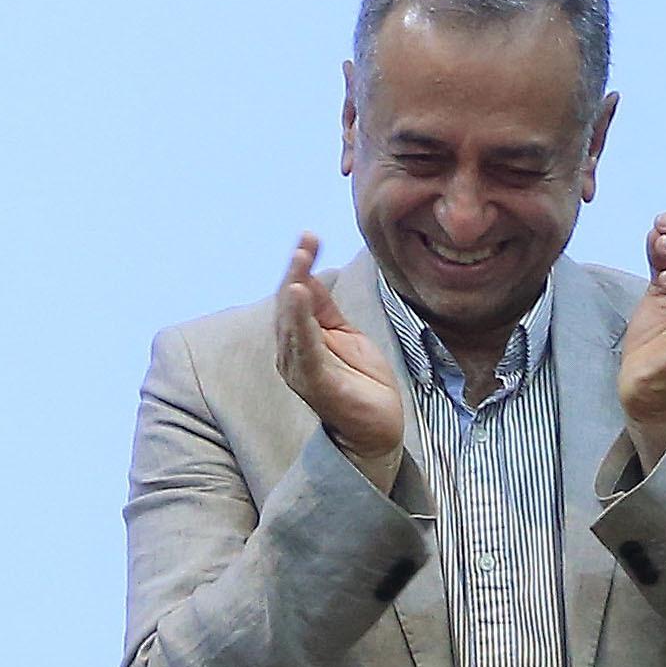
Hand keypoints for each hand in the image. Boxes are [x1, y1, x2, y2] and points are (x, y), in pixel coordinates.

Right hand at [275, 233, 403, 462]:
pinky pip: (305, 348)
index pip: (294, 296)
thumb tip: (308, 275)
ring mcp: (300, 369)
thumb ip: (324, 309)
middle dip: (297, 271)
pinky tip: (299, 298)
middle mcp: (291, 353)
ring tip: (300, 262)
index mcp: (299, 339)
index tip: (309, 237)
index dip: (300, 266)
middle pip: (289, 305)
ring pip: (292, 324)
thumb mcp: (345, 334)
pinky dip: (300, 321)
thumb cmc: (360, 383)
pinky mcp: (315, 382)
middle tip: (305, 242)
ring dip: (294, 292)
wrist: (377, 429)